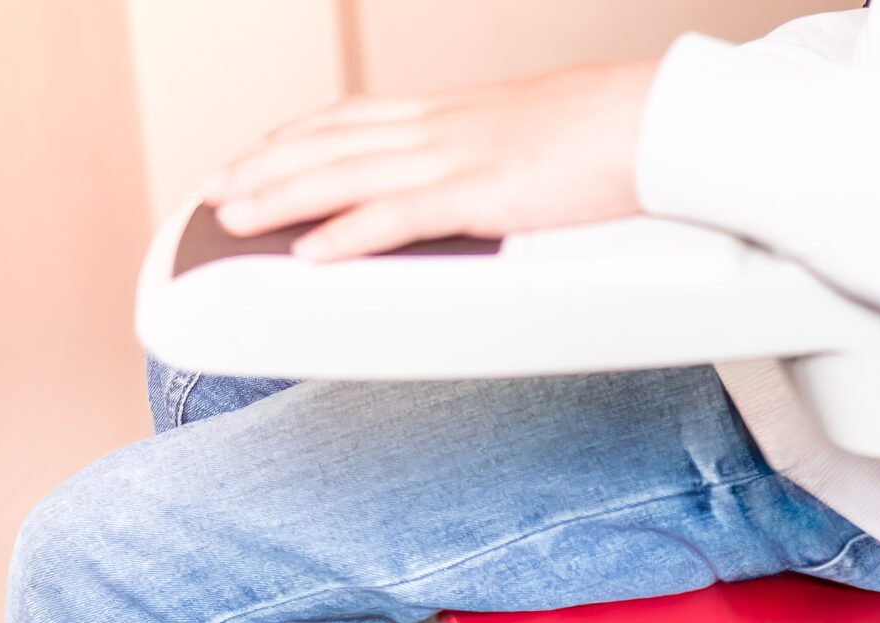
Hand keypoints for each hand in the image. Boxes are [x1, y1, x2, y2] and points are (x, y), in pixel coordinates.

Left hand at [206, 59, 657, 260]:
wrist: (664, 119)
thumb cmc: (620, 133)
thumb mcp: (542, 140)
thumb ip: (501, 159)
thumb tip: (491, 183)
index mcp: (459, 112)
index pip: (356, 116)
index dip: (296, 135)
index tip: (255, 154)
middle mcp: (446, 126)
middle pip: (333, 140)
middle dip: (266, 167)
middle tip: (216, 193)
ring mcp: (460, 156)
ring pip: (347, 172)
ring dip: (282, 197)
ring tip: (233, 219)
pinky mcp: (484, 193)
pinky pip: (399, 215)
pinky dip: (346, 235)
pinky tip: (308, 254)